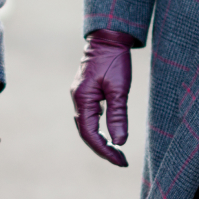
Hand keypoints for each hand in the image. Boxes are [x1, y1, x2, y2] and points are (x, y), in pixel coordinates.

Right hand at [70, 29, 137, 166]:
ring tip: (116, 152)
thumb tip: (119, 142)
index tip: (121, 161)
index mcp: (82, 98)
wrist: (109, 37)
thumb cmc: (114, 60)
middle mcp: (77, 98)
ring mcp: (80, 95)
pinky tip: (109, 132)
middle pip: (86, 132)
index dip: (105, 151)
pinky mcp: (85, 91)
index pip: (90, 134)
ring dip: (100, 140)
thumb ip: (118, 115)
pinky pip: (89, 115)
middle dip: (102, 149)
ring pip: (86, 125)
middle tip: (121, 161)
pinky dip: (98, 128)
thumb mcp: (119, 88)